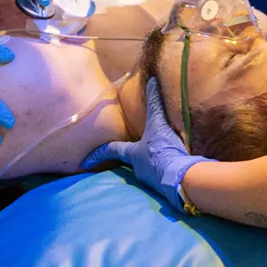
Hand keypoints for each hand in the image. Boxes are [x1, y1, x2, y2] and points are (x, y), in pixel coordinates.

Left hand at [83, 80, 205, 213]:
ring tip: (162, 157)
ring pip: (149, 169)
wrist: (182, 178)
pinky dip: (167, 170)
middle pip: (132, 160)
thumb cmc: (164, 149)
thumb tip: (152, 79)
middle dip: (134, 156)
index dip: (98, 153)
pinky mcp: (166, 187)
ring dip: (153, 163)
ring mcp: (151, 180)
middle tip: (139, 152)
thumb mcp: (159, 122)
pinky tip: (175, 167)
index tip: (85, 161)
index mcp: (133, 154)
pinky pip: (163, 176)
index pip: (111, 151)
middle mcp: (139, 169)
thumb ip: (154, 102)